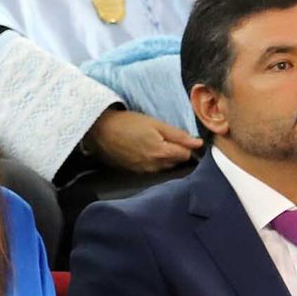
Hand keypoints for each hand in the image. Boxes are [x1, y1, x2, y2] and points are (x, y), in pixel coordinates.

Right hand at [85, 109, 201, 172]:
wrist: (99, 131)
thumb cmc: (126, 123)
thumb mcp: (155, 123)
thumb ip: (178, 135)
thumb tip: (197, 143)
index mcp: (162, 153)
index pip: (186, 155)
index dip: (185, 144)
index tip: (178, 136)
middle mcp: (154, 166)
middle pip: (176, 162)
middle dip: (175, 151)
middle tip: (163, 136)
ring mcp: (143, 171)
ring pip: (164, 166)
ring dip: (163, 156)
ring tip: (152, 142)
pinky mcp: (134, 172)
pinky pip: (151, 168)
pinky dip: (152, 160)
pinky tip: (142, 149)